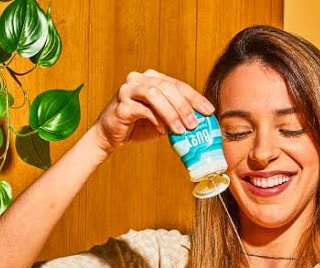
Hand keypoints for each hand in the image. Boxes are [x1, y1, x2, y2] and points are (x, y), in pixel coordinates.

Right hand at [92, 69, 214, 154]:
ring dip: (172, 113)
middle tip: (195, 124)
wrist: (110, 136)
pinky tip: (163, 132)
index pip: (178, 85)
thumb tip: (202, 122)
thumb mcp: (163, 120)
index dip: (195, 97)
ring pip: (155, 94)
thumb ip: (177, 116)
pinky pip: (143, 109)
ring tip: (182, 130)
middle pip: (168, 87)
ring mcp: (128, 90)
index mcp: (152, 79)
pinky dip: (156, 120)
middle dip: (184, 106)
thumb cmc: (139, 127)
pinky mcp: (121, 104)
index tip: (209, 111)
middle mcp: (139, 79)